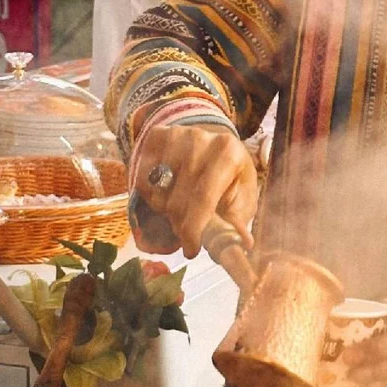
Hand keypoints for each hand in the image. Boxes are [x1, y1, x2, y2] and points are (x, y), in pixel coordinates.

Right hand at [133, 123, 257, 257]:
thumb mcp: (242, 199)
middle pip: (178, 200)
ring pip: (158, 193)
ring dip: (167, 210)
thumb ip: (237, 222)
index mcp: (228, 153)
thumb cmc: (230, 179)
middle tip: (189, 232)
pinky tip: (169, 193)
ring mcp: (175, 135)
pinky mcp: (155, 137)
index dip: (193, 229)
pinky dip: (153, 196)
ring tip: (183, 206)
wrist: (214, 146)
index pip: (203, 197)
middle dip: (182, 225)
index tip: (191, 250)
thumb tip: (243, 244)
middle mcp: (200, 139)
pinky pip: (143, 181)